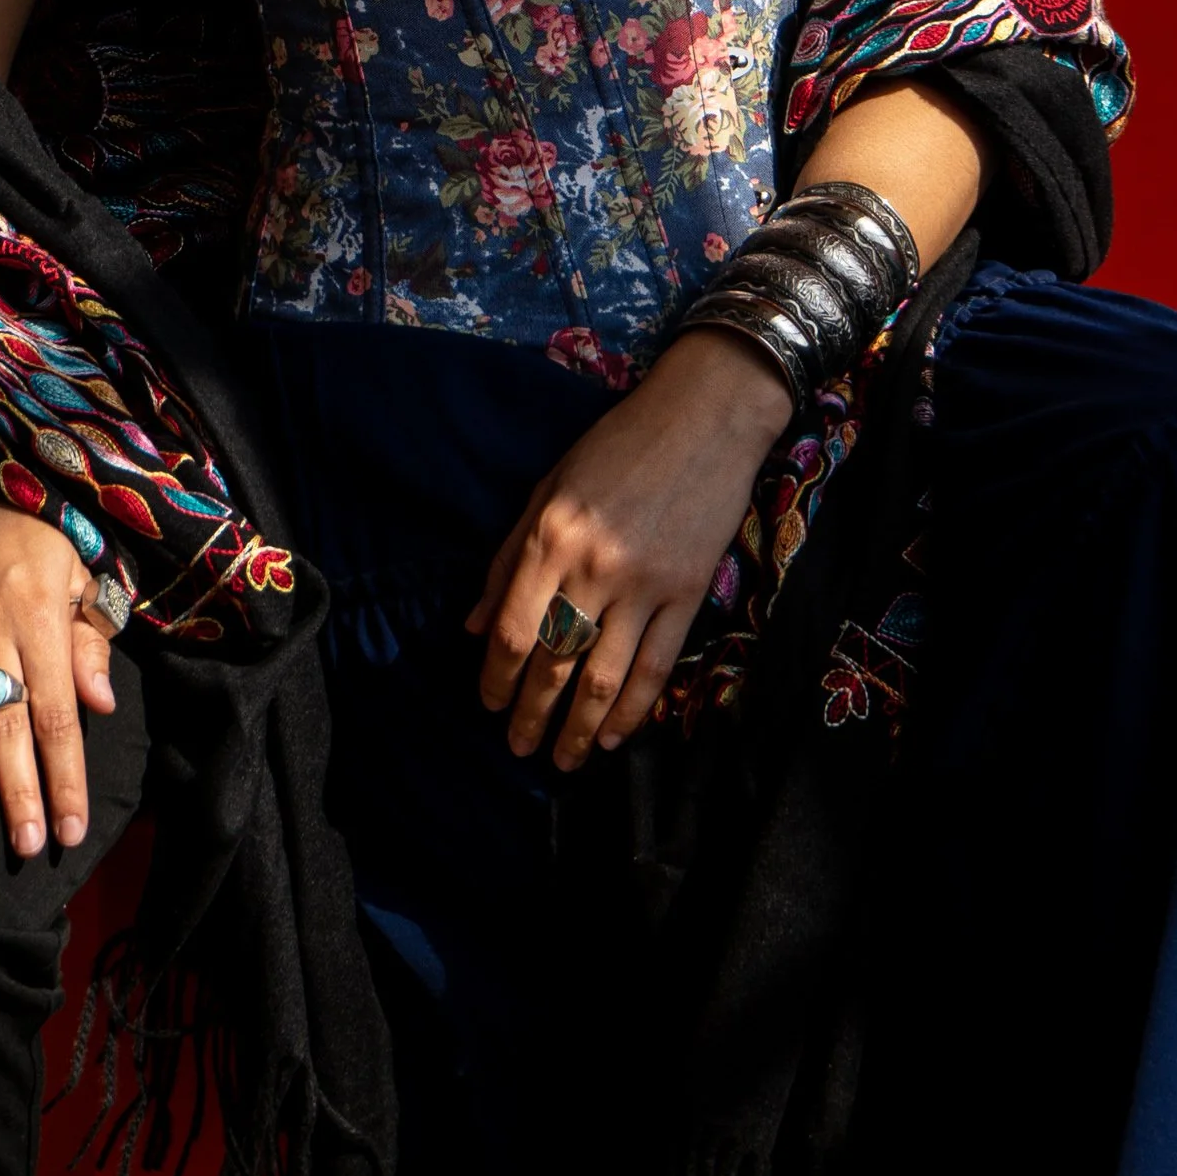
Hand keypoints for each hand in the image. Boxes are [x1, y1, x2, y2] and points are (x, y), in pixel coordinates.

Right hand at [0, 478, 118, 857]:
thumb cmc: (27, 517)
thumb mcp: (76, 562)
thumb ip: (89, 632)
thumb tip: (101, 704)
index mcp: (41, 615)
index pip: (58, 710)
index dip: (67, 773)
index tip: (73, 829)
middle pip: (8, 718)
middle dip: (20, 787)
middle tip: (27, 847)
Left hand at [466, 329, 791, 774]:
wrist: (703, 416)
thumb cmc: (617, 445)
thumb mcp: (546, 488)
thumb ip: (507, 559)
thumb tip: (473, 627)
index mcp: (549, 536)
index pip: (512, 630)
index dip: (496, 678)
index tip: (488, 706)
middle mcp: (592, 566)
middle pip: (554, 661)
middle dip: (531, 714)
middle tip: (518, 748)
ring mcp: (644, 583)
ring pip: (605, 677)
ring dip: (578, 727)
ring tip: (562, 759)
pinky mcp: (688, 592)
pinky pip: (657, 666)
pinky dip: (634, 710)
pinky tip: (613, 736)